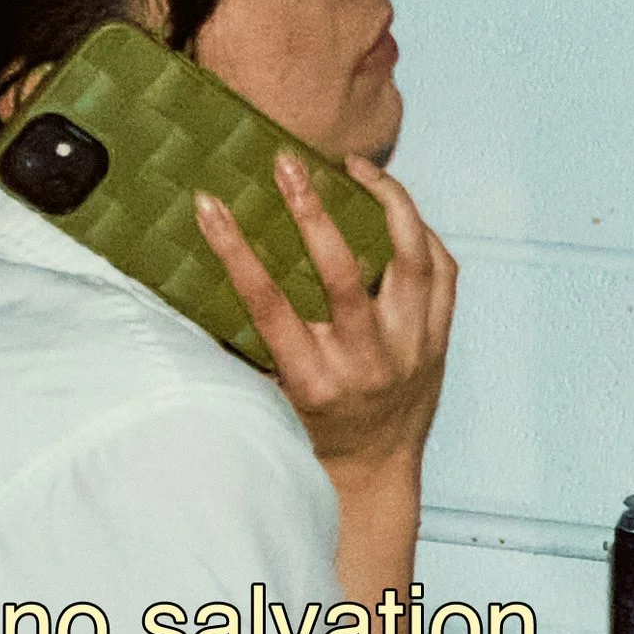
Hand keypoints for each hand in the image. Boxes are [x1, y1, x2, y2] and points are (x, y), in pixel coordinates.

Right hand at [194, 154, 458, 482]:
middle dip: (310, 210)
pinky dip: (420, 233)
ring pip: (410, 261)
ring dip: (385, 203)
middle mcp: (365, 362)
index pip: (267, 304)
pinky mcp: (439, 339)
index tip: (208, 205)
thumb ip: (244, 344)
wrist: (376, 470)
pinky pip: (442, 271)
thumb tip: (191, 284)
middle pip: (342, 274)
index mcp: (312, 378)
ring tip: (358, 166)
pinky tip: (396, 208)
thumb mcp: (273, 396)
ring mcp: (410, 349)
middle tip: (286, 163)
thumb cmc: (315, 428)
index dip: (234, 250)